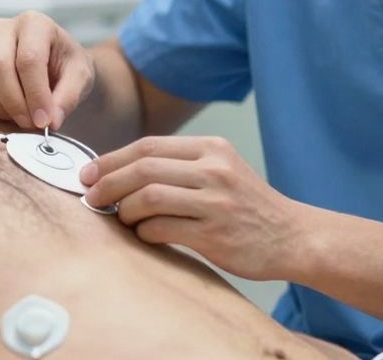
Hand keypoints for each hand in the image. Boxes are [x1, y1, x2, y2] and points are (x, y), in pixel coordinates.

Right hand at [0, 11, 94, 129]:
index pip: (29, 59)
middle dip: (14, 103)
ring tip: (22, 117)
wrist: (53, 64)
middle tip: (31, 124)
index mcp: (34, 23)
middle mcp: (3, 28)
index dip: (35, 94)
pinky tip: (6, 111)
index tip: (44, 121)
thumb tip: (50, 121)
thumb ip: (69, 97)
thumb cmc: (67, 65)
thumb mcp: (81, 77)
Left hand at [81, 136, 310, 280]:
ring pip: (148, 198)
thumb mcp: (222, 168)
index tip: (89, 173)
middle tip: (92, 197)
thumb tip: (121, 170)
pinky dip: (144, 232)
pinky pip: (162, 229)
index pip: (148, 146)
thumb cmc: (248, 205)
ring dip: (124, 210)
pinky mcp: (215, 235)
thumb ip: (181, 165)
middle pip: (143, 168)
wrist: (292, 236)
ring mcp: (215, 203)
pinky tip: (144, 235)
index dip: (111, 159)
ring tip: (121, 219)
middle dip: (108, 183)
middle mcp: (214, 170)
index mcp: (212, 148)